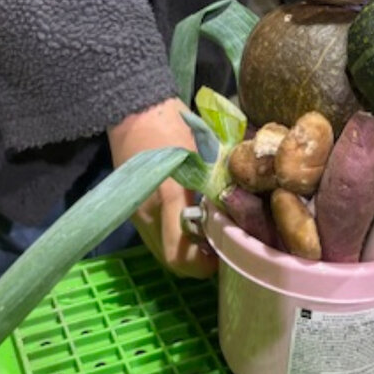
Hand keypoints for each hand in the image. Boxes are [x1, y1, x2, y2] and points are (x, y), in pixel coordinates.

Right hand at [107, 98, 217, 278]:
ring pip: (162, 248)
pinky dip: (174, 236)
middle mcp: (147, 214)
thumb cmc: (174, 124)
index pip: (180, 254)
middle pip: (171, 259)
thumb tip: (240, 207)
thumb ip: (220, 181)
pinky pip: (156, 234)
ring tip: (210, 233)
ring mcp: (137, 213)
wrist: (135, 108)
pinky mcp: (134, 207)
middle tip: (222, 245)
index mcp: (169, 197)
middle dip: (198, 260)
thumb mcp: (205, 150)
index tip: (226, 253)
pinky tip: (192, 221)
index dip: (204, 264)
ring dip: (186, 249)